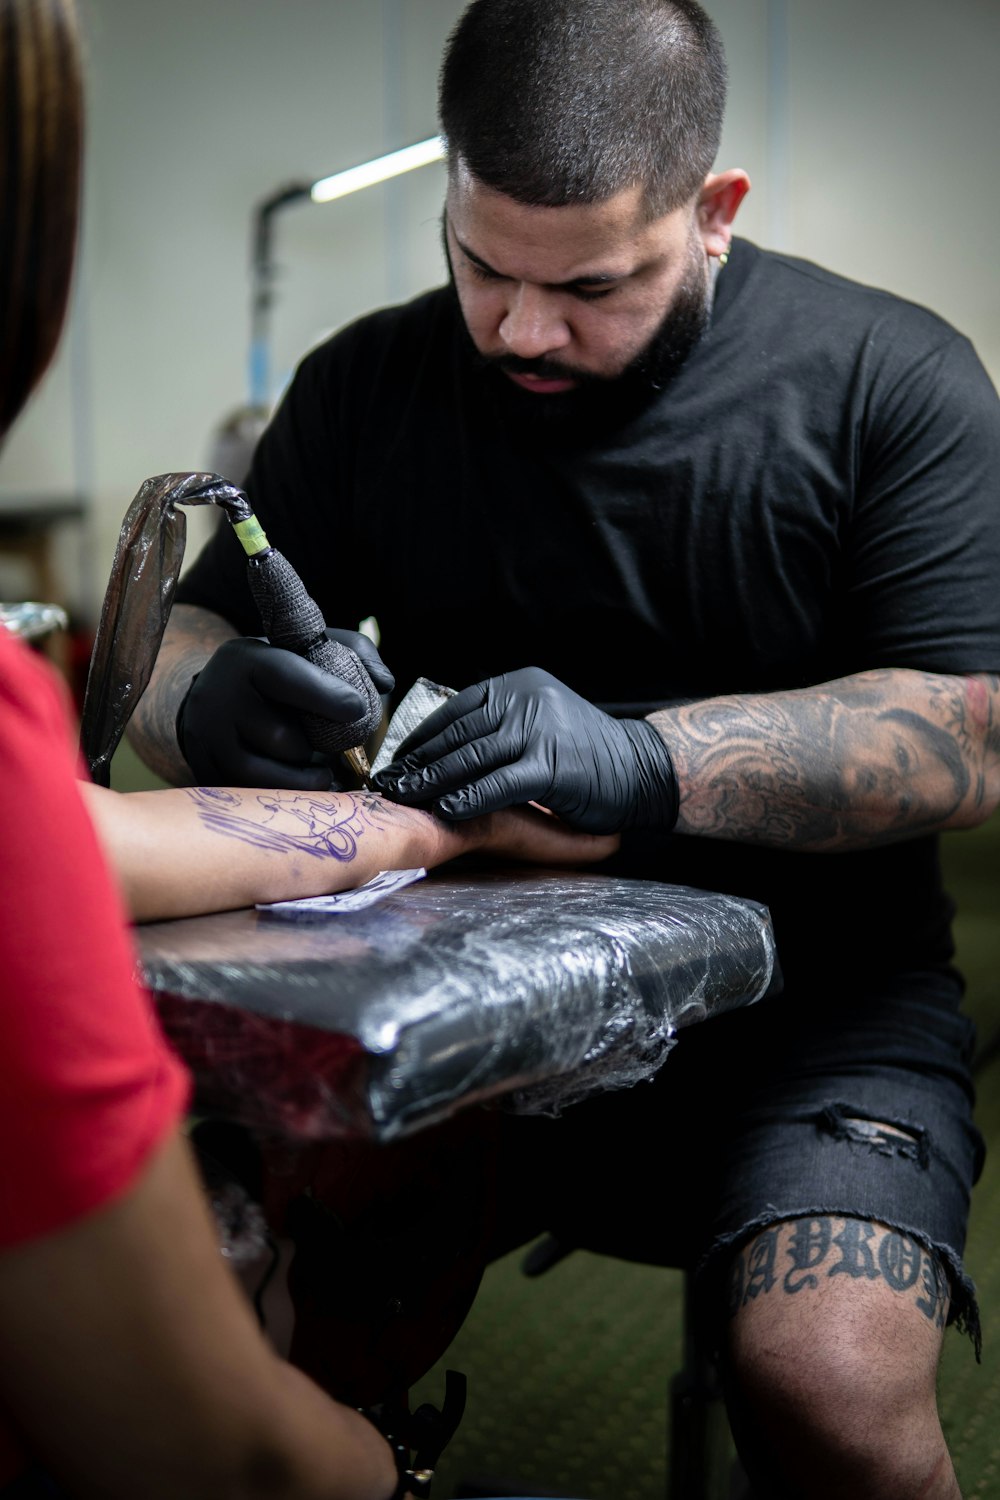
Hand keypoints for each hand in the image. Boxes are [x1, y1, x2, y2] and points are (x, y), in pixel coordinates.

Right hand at [178, 632, 392, 789]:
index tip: (359, 709)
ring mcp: (208, 742)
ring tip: (313, 765)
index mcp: (245, 661)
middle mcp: (218, 699)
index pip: (285, 676)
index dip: (326, 696)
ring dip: (303, 775)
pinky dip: (286, 794)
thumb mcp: (304, 651)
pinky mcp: (206, 773)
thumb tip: (384, 682)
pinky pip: (256, 796)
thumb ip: (351, 652)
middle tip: (327, 741)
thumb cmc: (274, 676)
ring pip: (269, 774)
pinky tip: (297, 783)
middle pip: (283, 738)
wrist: (212, 701)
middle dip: (316, 745)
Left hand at [374, 666, 678, 833]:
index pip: (456, 710)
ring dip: (433, 781)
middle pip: (459, 734)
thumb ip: (500, 727)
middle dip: (418, 762)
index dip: (422, 738)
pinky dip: (469, 798)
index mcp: (520, 685)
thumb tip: (443, 750)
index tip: (396, 761)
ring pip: (472, 758)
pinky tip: (446, 811)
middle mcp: (527, 699)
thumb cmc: (587, 755)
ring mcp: (541, 730)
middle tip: (387, 785)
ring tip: (405, 800)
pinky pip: (499, 784)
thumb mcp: (540, 723)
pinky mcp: (552, 766)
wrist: (645, 770)